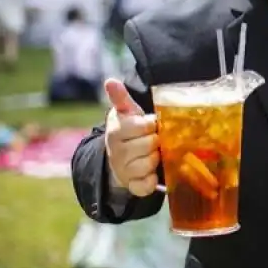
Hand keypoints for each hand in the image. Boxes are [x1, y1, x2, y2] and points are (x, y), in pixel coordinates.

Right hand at [103, 78, 159, 196]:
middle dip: (156, 141)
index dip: (152, 124)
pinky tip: (152, 173)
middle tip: (155, 139)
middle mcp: (117, 152)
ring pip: (149, 164)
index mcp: (116, 131)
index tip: (152, 124)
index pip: (143, 126)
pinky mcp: (132, 186)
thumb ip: (121, 98)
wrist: (120, 158)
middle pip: (149, 145)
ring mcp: (123, 170)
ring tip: (155, 153)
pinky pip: (146, 186)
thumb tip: (110, 81)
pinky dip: (152, 181)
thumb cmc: (129, 131)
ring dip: (157, 159)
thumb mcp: (126, 113)